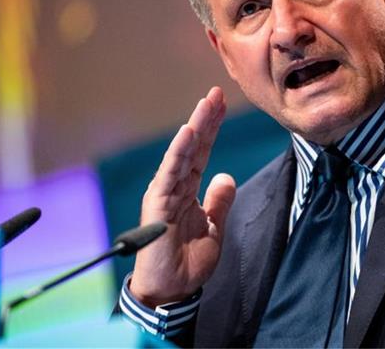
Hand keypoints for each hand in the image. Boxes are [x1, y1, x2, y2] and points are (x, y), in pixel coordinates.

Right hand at [129, 86, 236, 306]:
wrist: (171, 291)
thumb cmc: (188, 262)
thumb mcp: (214, 228)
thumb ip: (219, 201)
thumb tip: (226, 176)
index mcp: (187, 190)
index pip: (201, 153)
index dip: (211, 129)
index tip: (221, 105)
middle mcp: (174, 187)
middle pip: (192, 147)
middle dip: (204, 119)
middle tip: (215, 93)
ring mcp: (165, 193)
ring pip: (182, 154)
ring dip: (195, 128)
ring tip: (206, 104)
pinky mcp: (158, 204)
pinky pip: (170, 173)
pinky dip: (179, 152)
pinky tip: (188, 132)